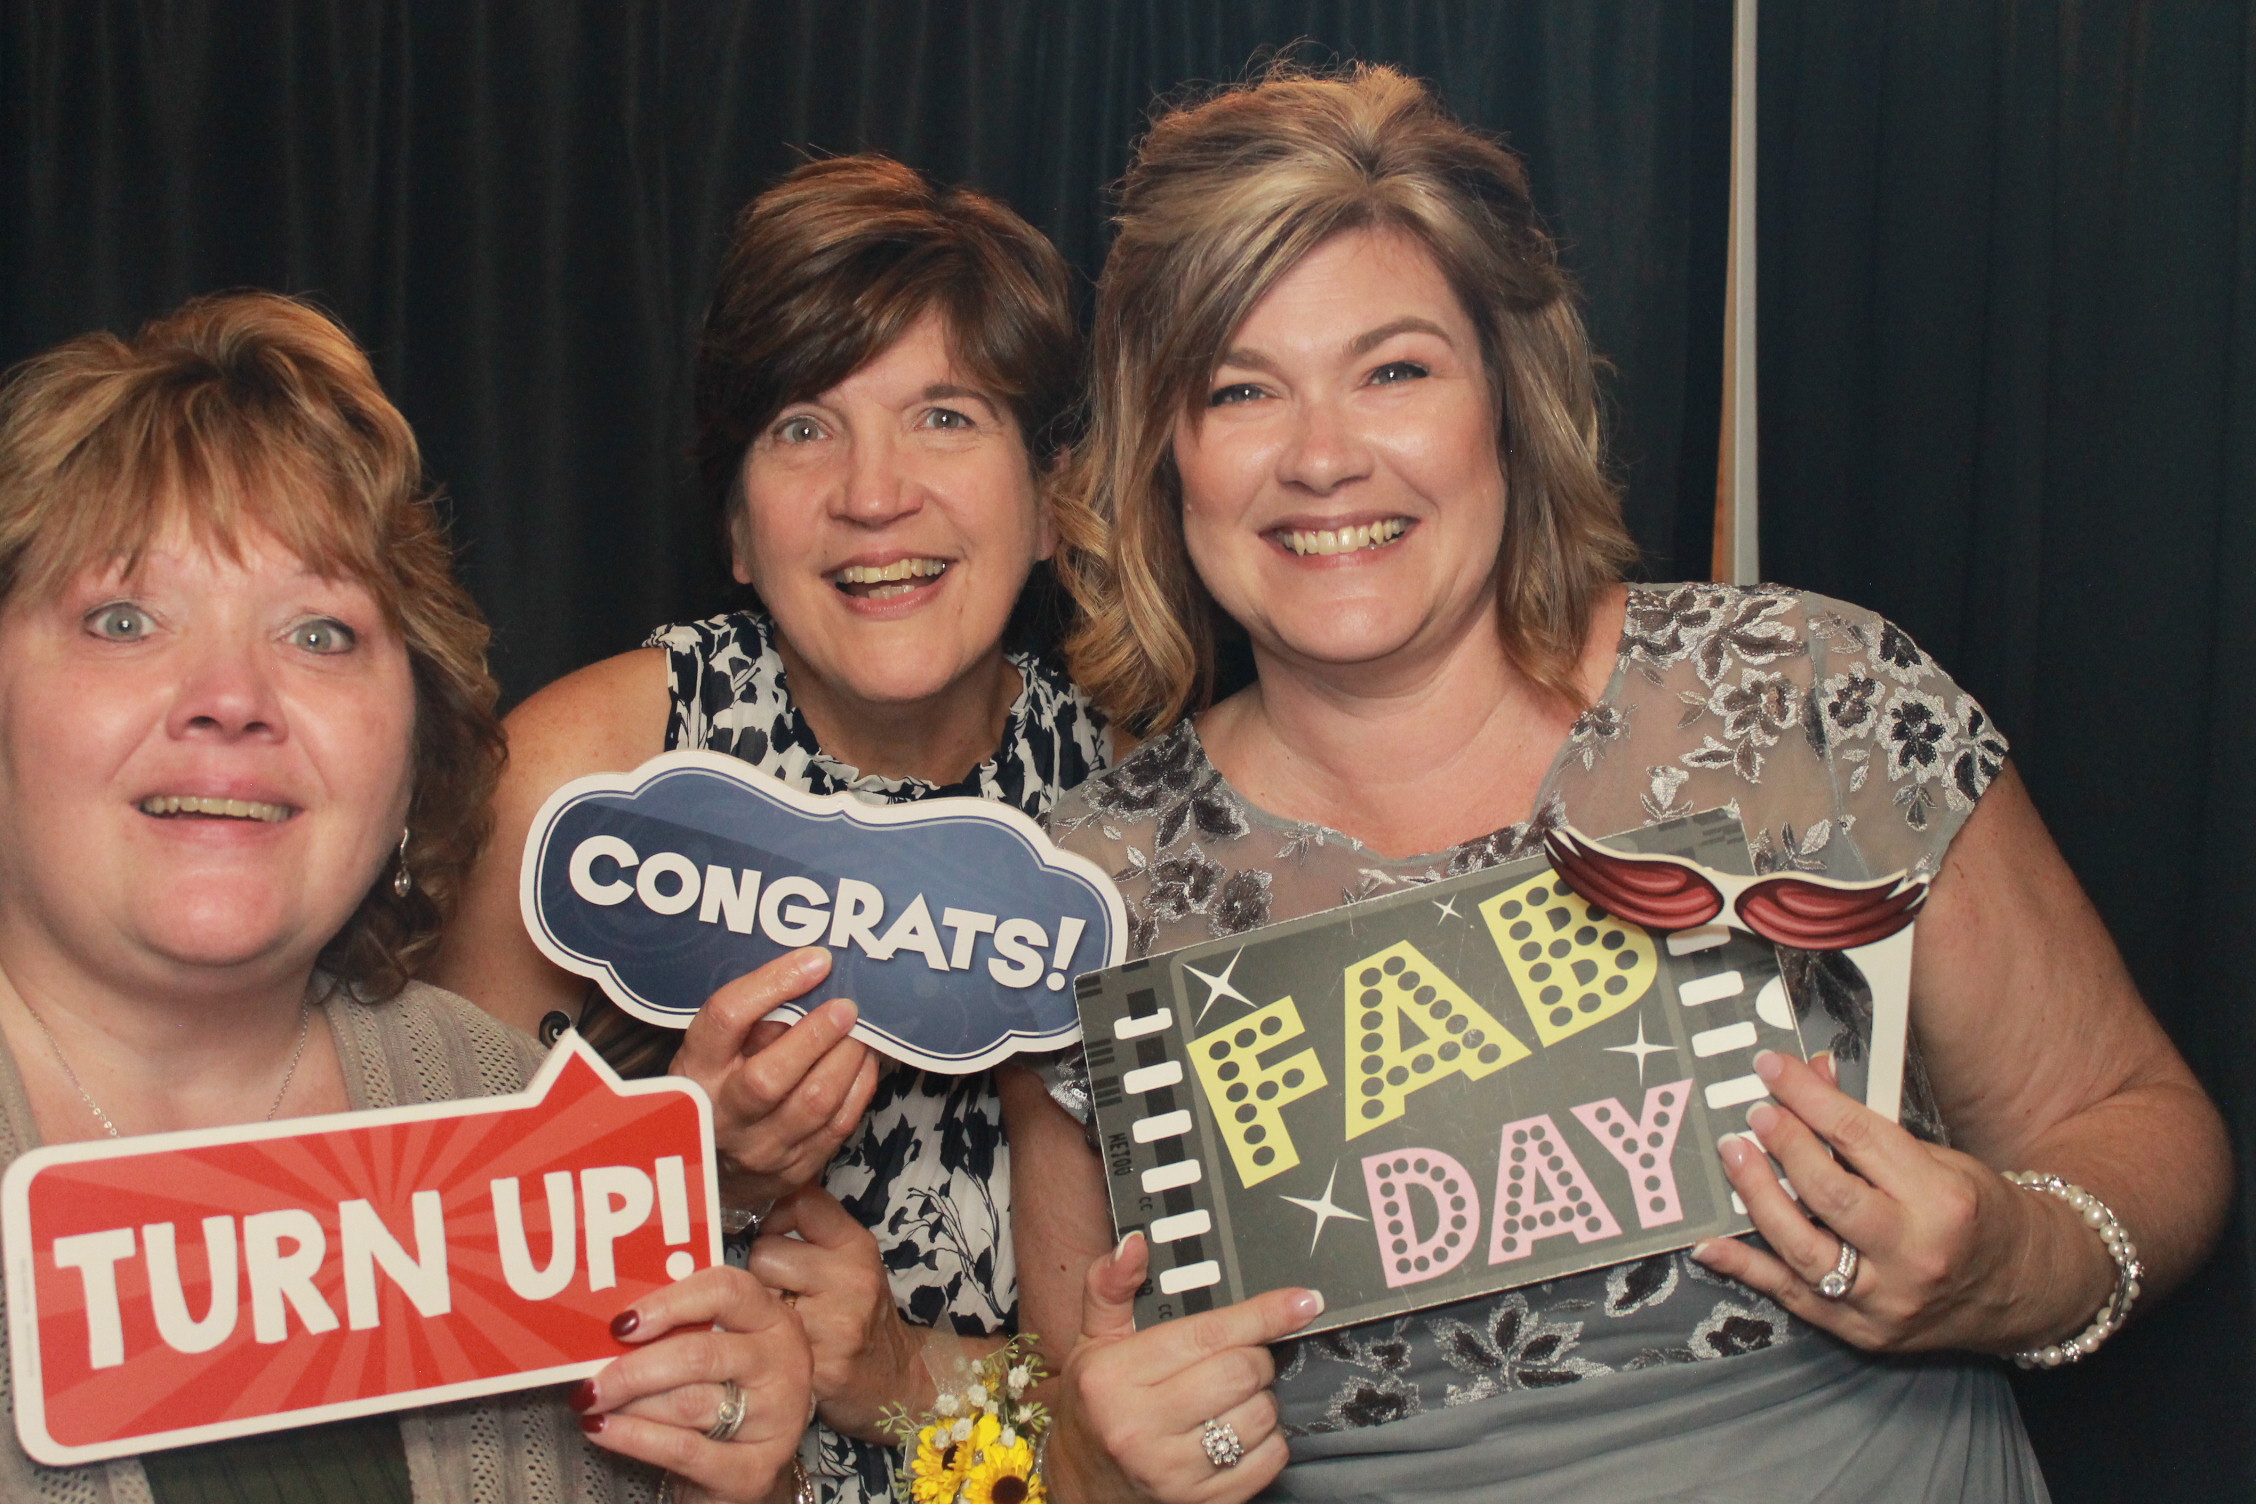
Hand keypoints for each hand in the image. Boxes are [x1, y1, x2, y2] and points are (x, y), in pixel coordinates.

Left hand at [573, 1265, 811, 1503]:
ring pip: (688, 1403)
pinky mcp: (754, 1469)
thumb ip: (679, 1329)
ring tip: (594, 1404)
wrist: (745, 1469)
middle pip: (700, 1355)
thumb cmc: (721, 1393)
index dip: (670, 1303)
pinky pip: (683, 1450)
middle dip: (634, 1369)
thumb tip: (613, 1324)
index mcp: (773, 1320)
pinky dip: (634, 1439)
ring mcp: (776, 1418)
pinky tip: (603, 1431)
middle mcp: (784, 1363)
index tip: (621, 1324)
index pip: (726, 1291)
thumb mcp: (715, 1349)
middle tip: (591, 1381)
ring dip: (630, 1405)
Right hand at [669, 948, 880, 1208]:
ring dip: (848, 1059)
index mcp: (696, 1070)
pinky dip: (860, 1086)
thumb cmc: (720, 1089)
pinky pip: (838, 1125)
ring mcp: (760, 1149)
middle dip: (816, 1035)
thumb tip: (807, 979)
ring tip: (863, 1030)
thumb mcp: (715, 1050)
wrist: (717, 1171)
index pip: (726, 1019)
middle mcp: (723, 1115)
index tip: (815, 961)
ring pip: (813, 1104)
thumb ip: (752, 1019)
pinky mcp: (795, 1169)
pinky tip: (866, 1061)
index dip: (772, 984)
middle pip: (768, 1076)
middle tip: (847, 1006)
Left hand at [748, 1184, 926, 1441]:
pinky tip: (784, 1349)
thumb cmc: (858, 1312)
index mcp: (858, 1247)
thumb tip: (762, 1197)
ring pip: (757, 1296)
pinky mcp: (817, 1365)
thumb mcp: (851, 1260)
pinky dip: (766, 1344)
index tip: (780, 1239)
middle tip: (781, 1292)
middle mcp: (852, 1280)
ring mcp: (836, 1324)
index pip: (800, 1203)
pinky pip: (764, 1339)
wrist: (893, 1380)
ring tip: (782, 1320)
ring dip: (760, 1308)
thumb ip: (813, 1226)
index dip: (778, 1219)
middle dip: (763, 1272)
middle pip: (764, 1252)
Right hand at [1050, 1233, 1319, 1503]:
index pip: (1206, 1335)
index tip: (1303, 1301)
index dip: (1262, 1314)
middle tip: (1238, 1358)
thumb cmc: (1094, 1404)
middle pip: (1241, 1373)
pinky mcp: (1201, 1503)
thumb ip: (1111, 1287)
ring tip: (1232, 1397)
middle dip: (1254, 1358)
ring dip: (1261, 1400)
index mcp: (1113, 1377)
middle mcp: (1138, 1427)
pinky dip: (1269, 1440)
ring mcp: (1171, 1473)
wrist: (1081, 1485)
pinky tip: (1239, 1432)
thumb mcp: (1091, 1342)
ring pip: (1260, 1416)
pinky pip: (1269, 1460)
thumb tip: (1136, 1243)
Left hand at [1692, 1050, 2110, 1352]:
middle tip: (1754, 1115)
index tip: (1772, 1069)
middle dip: (1783, 1146)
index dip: (1808, 1097)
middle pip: (1829, 1194)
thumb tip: (1810, 1077)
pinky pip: (1792, 1296)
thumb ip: (1869, 1128)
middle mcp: (1915, 1254)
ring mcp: (1887, 1301)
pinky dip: (1746, 1268)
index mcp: (1942, 1200)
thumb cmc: (1978, 1214)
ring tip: (1733, 1157)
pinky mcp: (1863, 1332)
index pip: (1859, 1137)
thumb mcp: (1939, 1159)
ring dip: (1757, 1198)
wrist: (2025, 1289)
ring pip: (1803, 1249)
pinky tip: (1711, 1243)